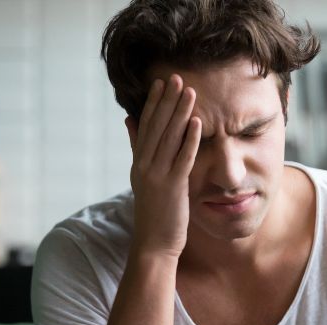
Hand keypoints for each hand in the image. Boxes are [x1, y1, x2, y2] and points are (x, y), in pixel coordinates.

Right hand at [125, 74, 201, 258]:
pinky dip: (189, 140)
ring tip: (190, 92)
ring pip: (169, 139)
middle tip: (176, 77)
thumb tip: (129, 120)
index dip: (154, 104)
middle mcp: (144, 166)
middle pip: (156, 127)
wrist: (153, 245)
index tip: (162, 83)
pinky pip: (182, 159)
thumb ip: (137, 148)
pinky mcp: (172, 187)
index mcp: (138, 163)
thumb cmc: (153, 213)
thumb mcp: (142, 177)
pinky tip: (197, 124)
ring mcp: (157, 176)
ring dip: (180, 114)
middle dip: (167, 101)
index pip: (145, 126)